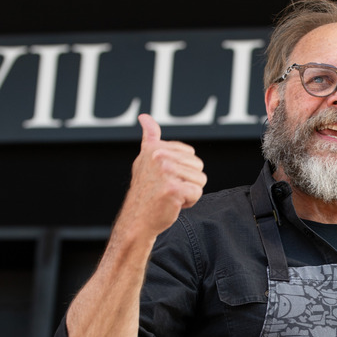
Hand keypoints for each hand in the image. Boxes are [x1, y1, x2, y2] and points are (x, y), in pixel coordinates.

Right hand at [119, 113, 206, 237]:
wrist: (137, 220)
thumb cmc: (145, 192)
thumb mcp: (145, 160)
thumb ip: (150, 138)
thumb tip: (144, 117)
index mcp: (155, 148)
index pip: (190, 154)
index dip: (183, 170)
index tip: (164, 178)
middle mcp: (158, 157)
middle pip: (198, 166)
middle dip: (187, 181)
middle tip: (166, 189)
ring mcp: (165, 172)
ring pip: (200, 180)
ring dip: (188, 192)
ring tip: (169, 196)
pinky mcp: (173, 189)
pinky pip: (197, 192)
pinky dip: (188, 202)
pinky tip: (172, 204)